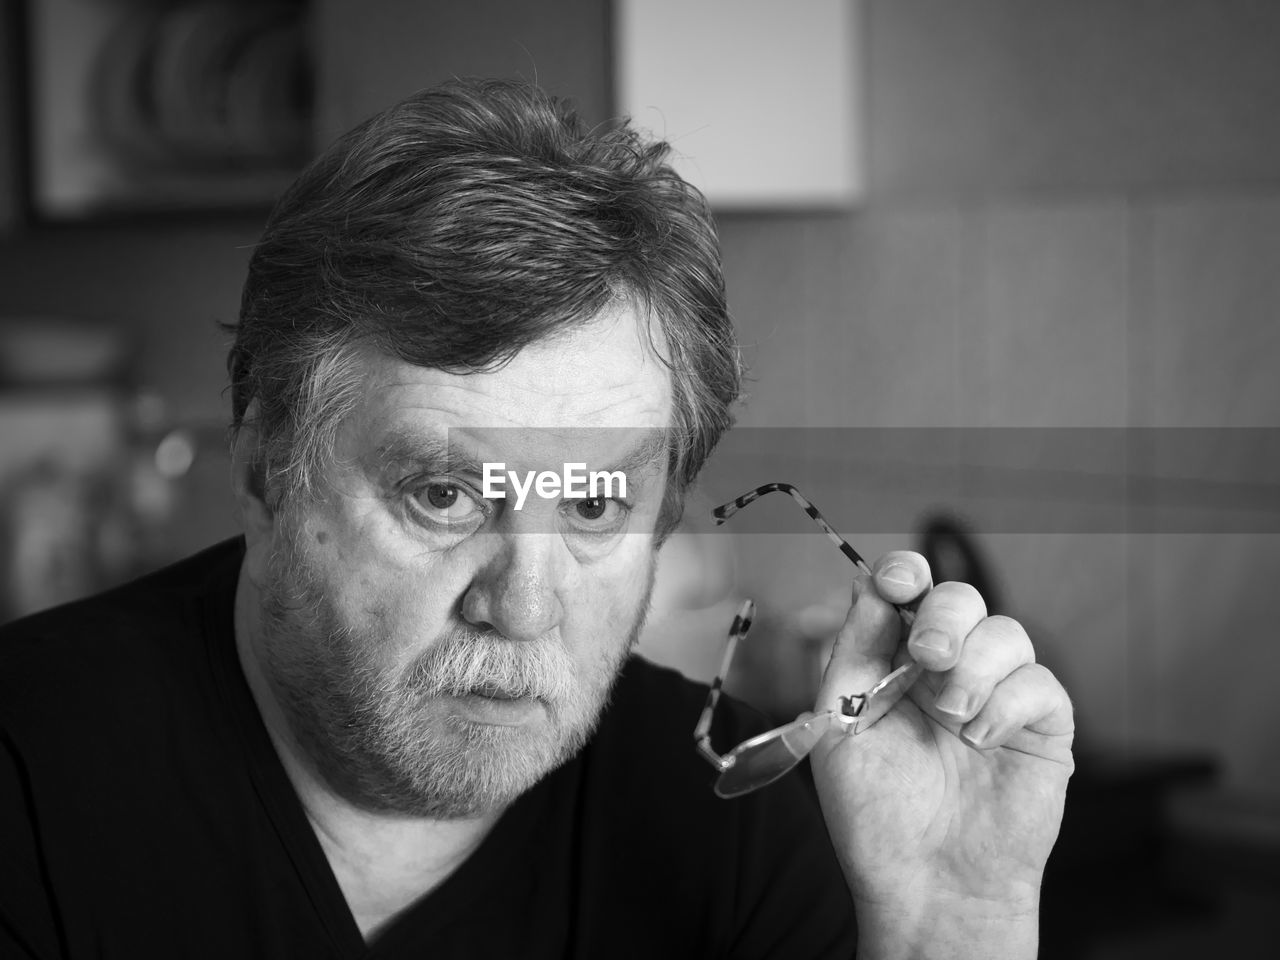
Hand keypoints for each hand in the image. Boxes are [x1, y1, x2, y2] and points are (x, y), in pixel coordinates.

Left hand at [810, 551, 1073, 957]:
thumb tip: (866, 585)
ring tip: (950, 717)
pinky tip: (980, 739)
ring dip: (974, 666)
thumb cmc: (876, 812)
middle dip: (942, 617)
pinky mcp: (1042, 726)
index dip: (905, 574)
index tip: (897, 583)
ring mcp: (997, 695)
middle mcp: (948, 669)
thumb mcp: (840, 725)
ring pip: (1006, 632)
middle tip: (925, 657)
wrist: (925, 882)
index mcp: (895, 662)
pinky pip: (1039, 682)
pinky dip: (1007, 702)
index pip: (907, 593)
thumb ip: (853, 653)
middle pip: (960, 599)